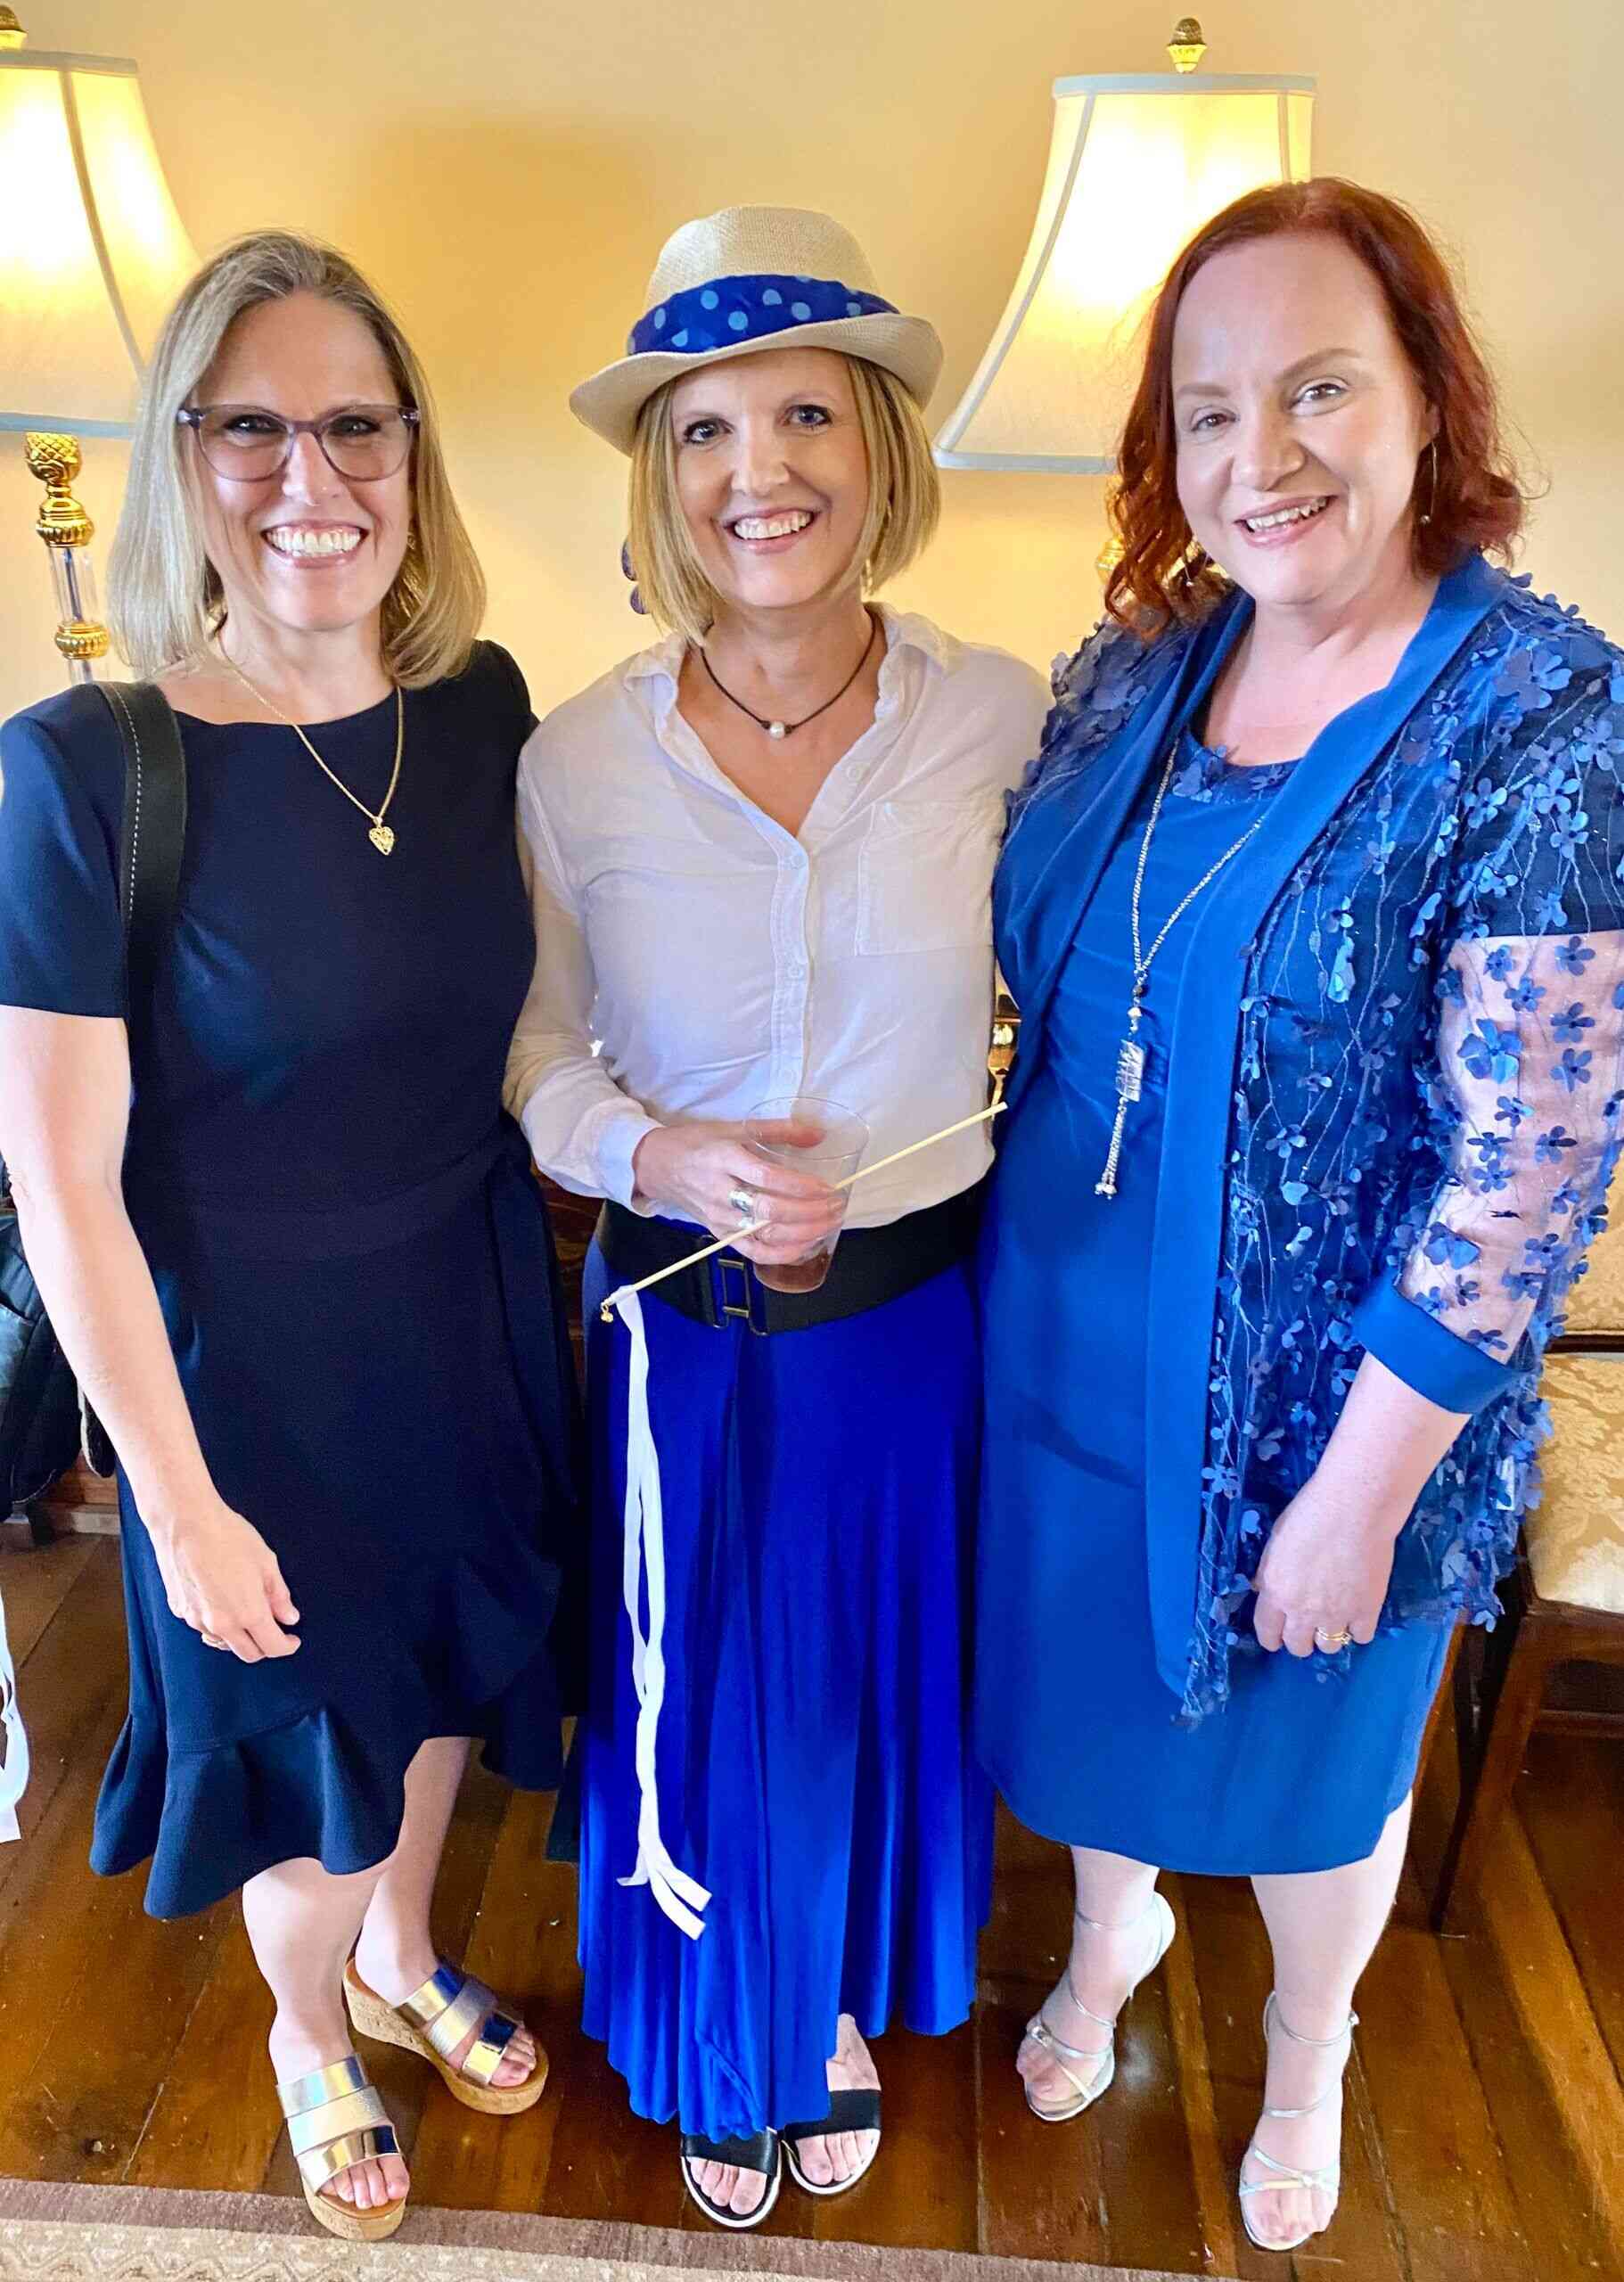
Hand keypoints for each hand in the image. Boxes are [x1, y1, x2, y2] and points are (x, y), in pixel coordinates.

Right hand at [146, 1496, 300, 1662]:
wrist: (184, 1523)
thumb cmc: (227, 1537)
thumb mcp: (266, 1563)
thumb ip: (279, 1596)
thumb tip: (289, 1617)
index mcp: (247, 1614)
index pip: (272, 1647)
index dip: (286, 1647)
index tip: (292, 1640)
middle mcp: (221, 1625)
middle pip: (248, 1654)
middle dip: (265, 1647)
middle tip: (273, 1630)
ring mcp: (196, 1620)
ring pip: (223, 1643)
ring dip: (239, 1639)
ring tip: (247, 1616)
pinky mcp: (180, 1611)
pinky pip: (203, 1628)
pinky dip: (217, 1625)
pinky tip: (222, 1605)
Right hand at [631, 1120, 846, 1268]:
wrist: (658, 1166)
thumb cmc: (698, 1143)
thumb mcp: (734, 1127)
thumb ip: (777, 1130)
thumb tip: (818, 1133)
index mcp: (724, 1159)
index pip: (768, 1179)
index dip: (801, 1187)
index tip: (827, 1187)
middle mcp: (720, 1192)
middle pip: (770, 1211)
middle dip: (810, 1213)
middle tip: (836, 1206)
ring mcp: (719, 1217)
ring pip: (766, 1234)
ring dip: (803, 1233)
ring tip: (829, 1223)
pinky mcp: (719, 1234)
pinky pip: (753, 1251)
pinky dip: (782, 1254)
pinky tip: (805, 1246)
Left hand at [1250, 1471, 1400, 1657]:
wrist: (1355, 1507)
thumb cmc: (1310, 1514)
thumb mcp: (1275, 1542)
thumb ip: (1268, 1574)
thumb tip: (1263, 1591)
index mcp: (1276, 1592)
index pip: (1267, 1632)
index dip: (1271, 1638)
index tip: (1277, 1638)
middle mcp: (1303, 1611)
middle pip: (1298, 1646)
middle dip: (1299, 1639)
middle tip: (1307, 1625)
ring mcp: (1337, 1614)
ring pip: (1329, 1647)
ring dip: (1328, 1635)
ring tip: (1333, 1618)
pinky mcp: (1367, 1611)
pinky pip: (1361, 1637)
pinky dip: (1358, 1628)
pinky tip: (1357, 1613)